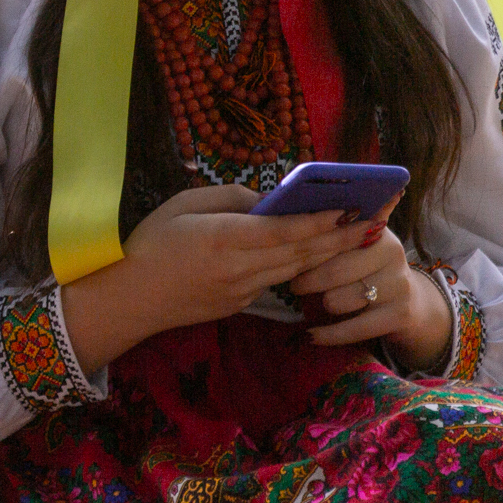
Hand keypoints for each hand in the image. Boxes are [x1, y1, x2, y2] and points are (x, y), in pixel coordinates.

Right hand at [60, 185, 376, 370]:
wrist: (128, 300)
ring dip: (329, 254)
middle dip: (340, 238)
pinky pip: (277, 281)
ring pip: (296, 270)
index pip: (284, 231)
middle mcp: (239, 269)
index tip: (349, 208)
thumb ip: (227, 197)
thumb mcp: (181, 205)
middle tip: (374, 222)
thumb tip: (265, 198)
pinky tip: (319, 254)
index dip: (320, 221)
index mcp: (223, 239)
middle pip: (301, 254)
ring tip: (359, 236)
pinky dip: (303, 266)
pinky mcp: (240, 304)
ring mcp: (242, 291)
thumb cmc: (149, 243)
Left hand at [293, 204, 451, 369]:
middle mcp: (392, 252)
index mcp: (376, 228)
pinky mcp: (400, 314)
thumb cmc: (367, 267)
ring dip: (323, 304)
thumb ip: (332, 229)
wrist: (409, 301)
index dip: (306, 251)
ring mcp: (399, 284)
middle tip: (295, 286)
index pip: (332, 239)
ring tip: (320, 302)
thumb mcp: (355, 243)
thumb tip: (294, 210)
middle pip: (333, 271)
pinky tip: (311, 336)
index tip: (288, 258)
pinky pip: (354, 329)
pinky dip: (329, 335)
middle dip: (307, 281)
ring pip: (338, 301)